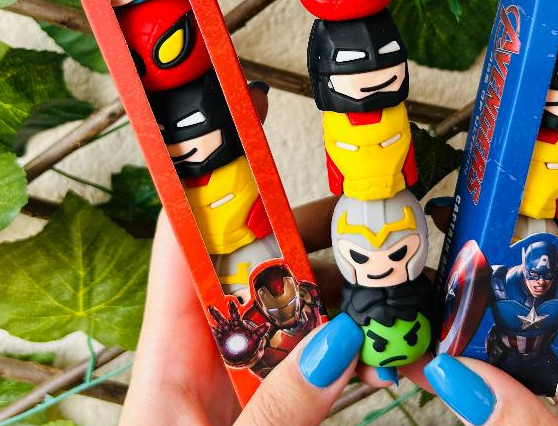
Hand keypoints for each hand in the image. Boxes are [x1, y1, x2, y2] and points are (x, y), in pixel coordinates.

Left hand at [119, 208, 365, 425]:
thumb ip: (276, 410)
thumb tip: (336, 346)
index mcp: (168, 348)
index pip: (185, 243)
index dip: (218, 193)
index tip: (260, 155)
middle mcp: (206, 347)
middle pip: (255, 265)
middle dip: (309, 238)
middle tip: (361, 221)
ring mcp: (241, 371)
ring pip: (293, 309)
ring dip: (341, 300)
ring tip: (389, 295)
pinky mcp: (269, 397)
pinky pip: (312, 357)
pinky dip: (347, 353)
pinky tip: (380, 359)